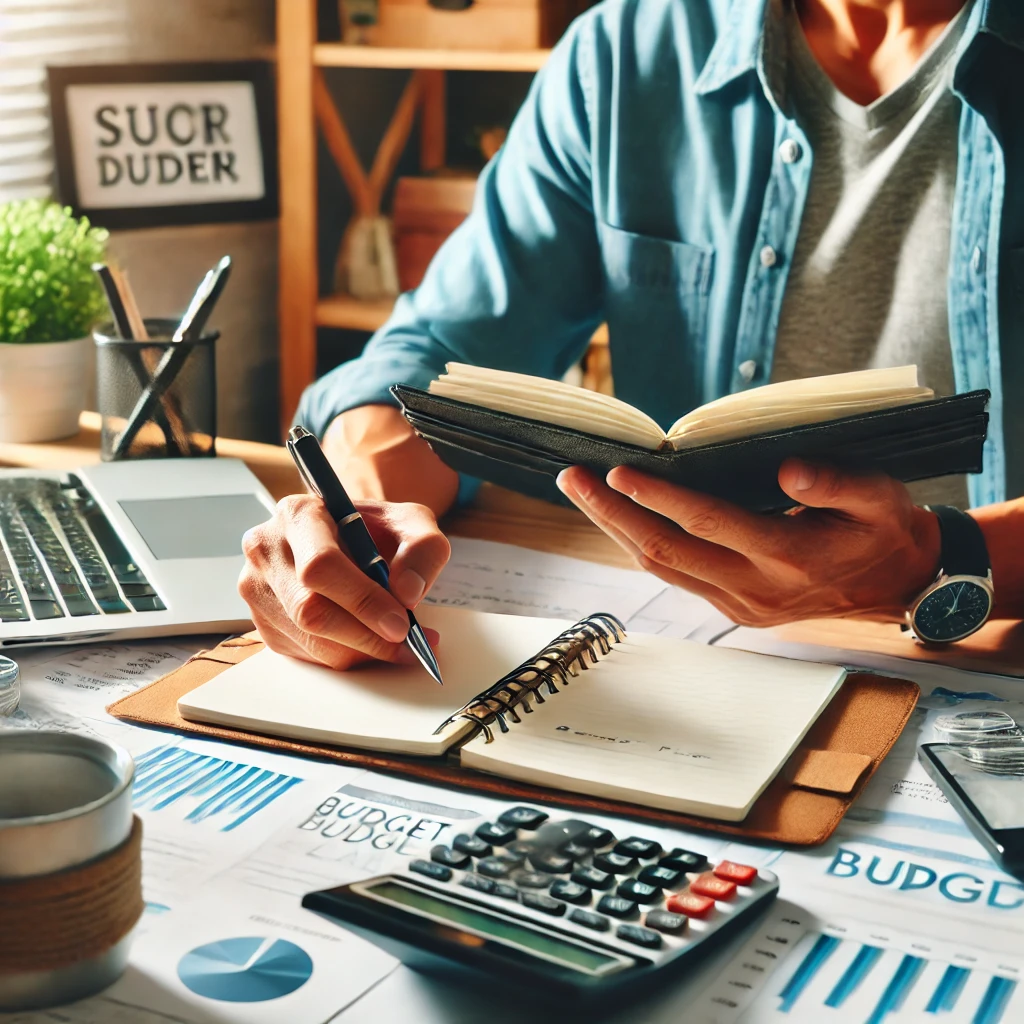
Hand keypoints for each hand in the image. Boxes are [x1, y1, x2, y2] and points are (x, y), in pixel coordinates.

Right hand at [239, 495, 449, 668]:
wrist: (349, 539)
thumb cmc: (375, 530)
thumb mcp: (411, 522)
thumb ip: (422, 547)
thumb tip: (407, 592)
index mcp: (297, 515)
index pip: (320, 565)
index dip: (362, 600)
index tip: (400, 623)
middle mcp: (266, 549)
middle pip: (309, 610)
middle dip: (364, 634)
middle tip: (405, 641)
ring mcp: (259, 589)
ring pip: (310, 640)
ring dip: (360, 650)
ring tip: (395, 641)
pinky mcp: (264, 623)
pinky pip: (306, 655)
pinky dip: (346, 656)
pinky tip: (367, 639)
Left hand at [557, 460, 941, 626]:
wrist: (898, 587)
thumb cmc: (885, 532)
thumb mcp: (881, 499)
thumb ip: (837, 483)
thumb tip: (786, 471)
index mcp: (789, 559)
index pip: (708, 523)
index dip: (658, 497)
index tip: (617, 471)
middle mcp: (755, 589)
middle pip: (665, 552)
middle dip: (612, 513)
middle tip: (571, 477)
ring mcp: (740, 605)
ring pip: (661, 569)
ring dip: (616, 531)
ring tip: (581, 493)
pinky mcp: (733, 608)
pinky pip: (675, 577)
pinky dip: (640, 546)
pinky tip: (619, 519)